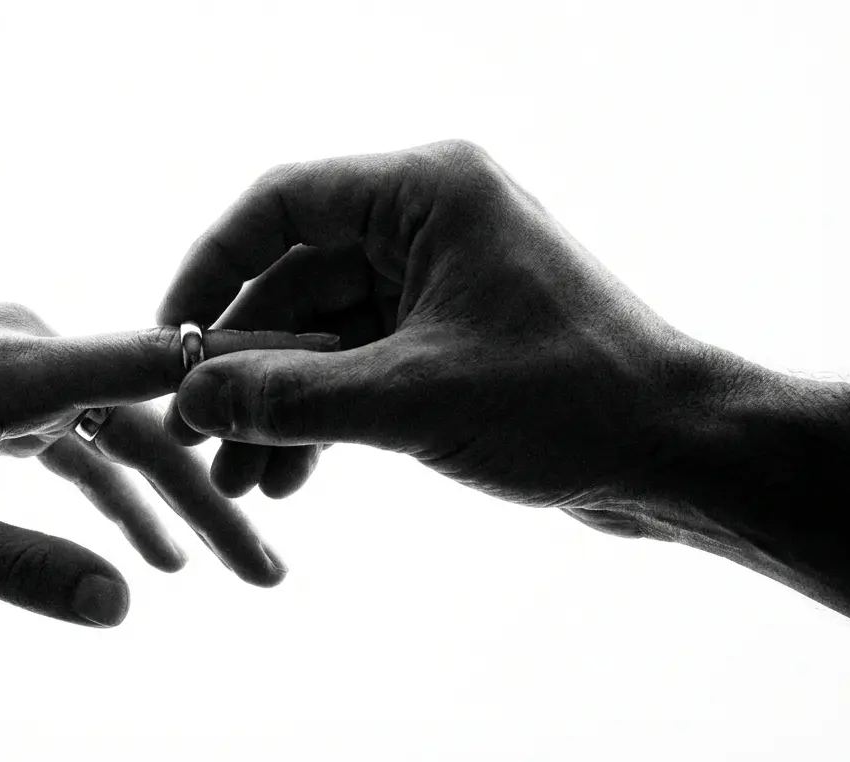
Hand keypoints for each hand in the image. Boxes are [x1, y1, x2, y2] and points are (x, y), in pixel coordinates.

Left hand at [0, 303, 331, 625]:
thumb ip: (19, 569)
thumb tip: (125, 606)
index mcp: (8, 365)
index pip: (151, 363)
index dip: (240, 371)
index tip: (318, 377)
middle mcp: (20, 344)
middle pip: (145, 418)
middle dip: (211, 495)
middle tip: (272, 569)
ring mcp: (8, 361)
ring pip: (117, 431)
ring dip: (171, 500)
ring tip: (238, 569)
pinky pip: (74, 439)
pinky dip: (112, 492)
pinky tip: (149, 557)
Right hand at [158, 140, 751, 531]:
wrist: (677, 456)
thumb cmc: (569, 401)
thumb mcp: (410, 399)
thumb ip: (291, 397)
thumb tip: (191, 401)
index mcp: (426, 193)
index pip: (282, 204)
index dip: (213, 268)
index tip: (172, 338)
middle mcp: (427, 225)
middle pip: (295, 279)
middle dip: (244, 364)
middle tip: (193, 431)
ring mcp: (438, 283)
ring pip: (321, 334)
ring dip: (277, 403)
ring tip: (236, 476)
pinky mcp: (447, 339)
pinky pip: (356, 367)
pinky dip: (320, 417)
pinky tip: (289, 478)